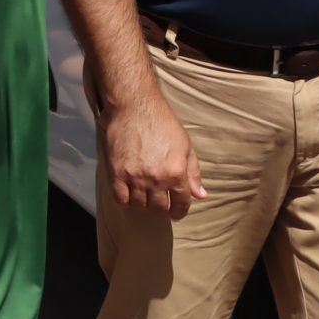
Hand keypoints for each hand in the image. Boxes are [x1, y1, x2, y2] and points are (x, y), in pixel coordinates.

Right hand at [102, 92, 205, 219]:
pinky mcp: (117, 172)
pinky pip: (120, 198)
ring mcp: (135, 176)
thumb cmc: (162, 122)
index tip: (175, 213)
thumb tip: (201, 195)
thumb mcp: (185, 146)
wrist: (135, 106)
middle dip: (160, 208)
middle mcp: (156, 178)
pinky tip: (128, 194)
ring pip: (139, 205)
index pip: (181, 203)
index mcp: (176, 172)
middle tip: (158, 202)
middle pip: (158, 208)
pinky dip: (125, 200)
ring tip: (143, 197)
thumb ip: (193, 173)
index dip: (179, 211)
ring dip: (142, 204)